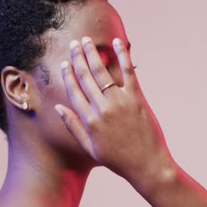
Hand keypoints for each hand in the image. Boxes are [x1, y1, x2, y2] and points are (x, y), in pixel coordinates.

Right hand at [55, 36, 171, 182]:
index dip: (68, 75)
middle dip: (78, 58)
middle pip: (85, 78)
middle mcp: (102, 109)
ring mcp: (120, 102)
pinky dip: (122, 56)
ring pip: (102, 72)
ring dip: (93, 54)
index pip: (74, 91)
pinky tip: (117, 43)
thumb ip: (73, 127)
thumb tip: (59, 108)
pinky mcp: (137, 99)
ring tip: (87, 41)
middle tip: (74, 44)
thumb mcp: (90, 148)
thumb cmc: (117, 159)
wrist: (146, 165)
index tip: (64, 63)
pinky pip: (128, 72)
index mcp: (89, 121)